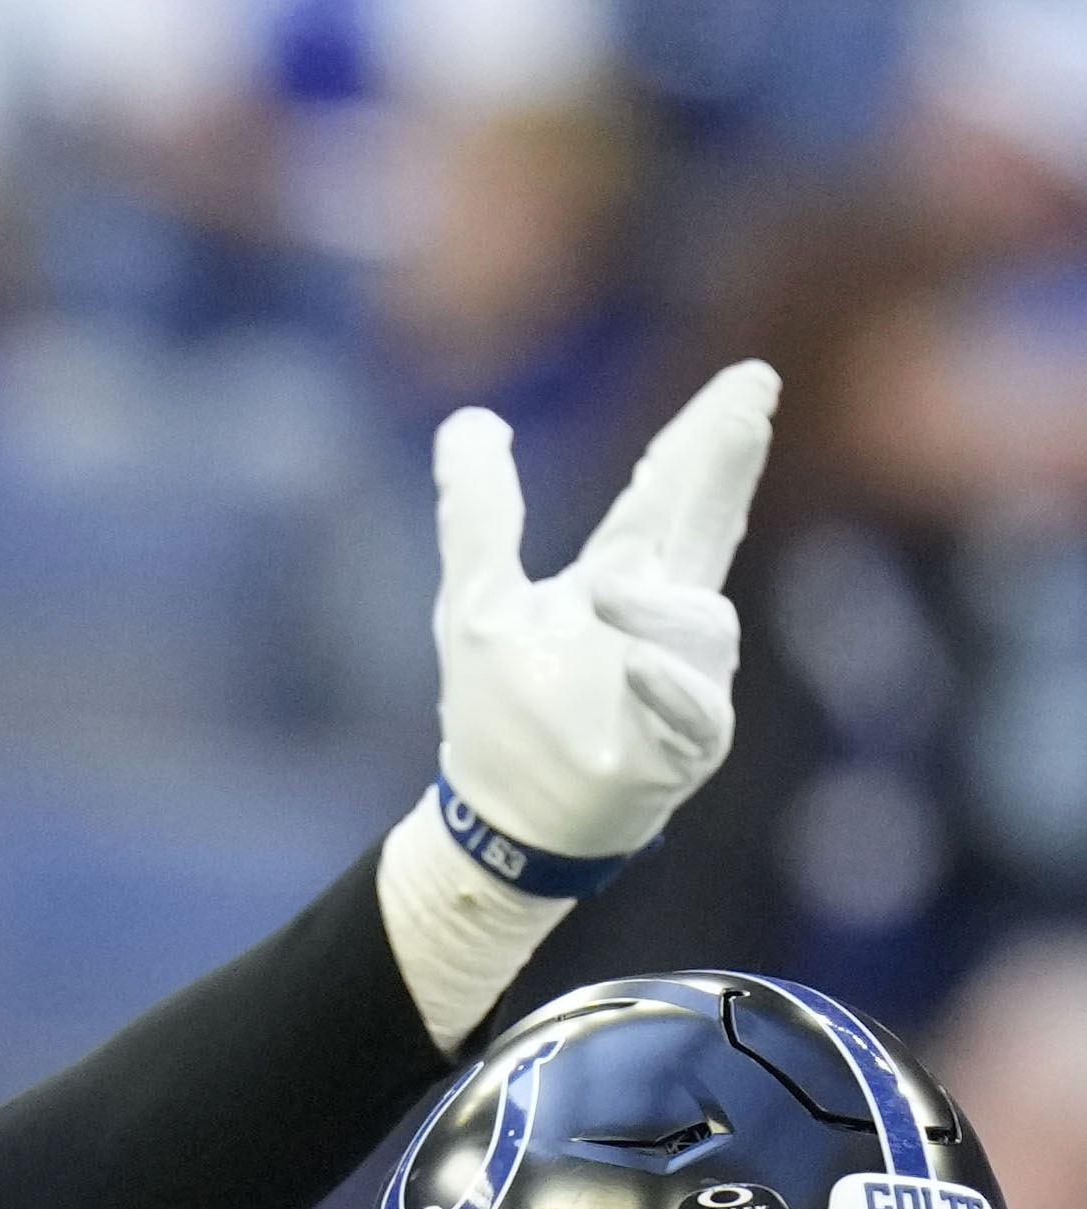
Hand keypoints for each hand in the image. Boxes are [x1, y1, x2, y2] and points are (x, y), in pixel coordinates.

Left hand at [429, 360, 777, 878]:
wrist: (502, 820)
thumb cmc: (501, 713)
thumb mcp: (477, 600)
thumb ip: (480, 515)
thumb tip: (469, 420)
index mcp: (626, 583)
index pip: (670, 499)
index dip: (706, 441)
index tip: (747, 379)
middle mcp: (664, 625)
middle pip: (704, 534)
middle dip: (724, 472)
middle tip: (746, 405)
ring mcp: (679, 685)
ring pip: (699, 627)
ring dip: (658, 604)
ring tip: (609, 586)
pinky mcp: (676, 751)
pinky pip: (691, 713)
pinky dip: (668, 685)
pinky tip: (638, 663)